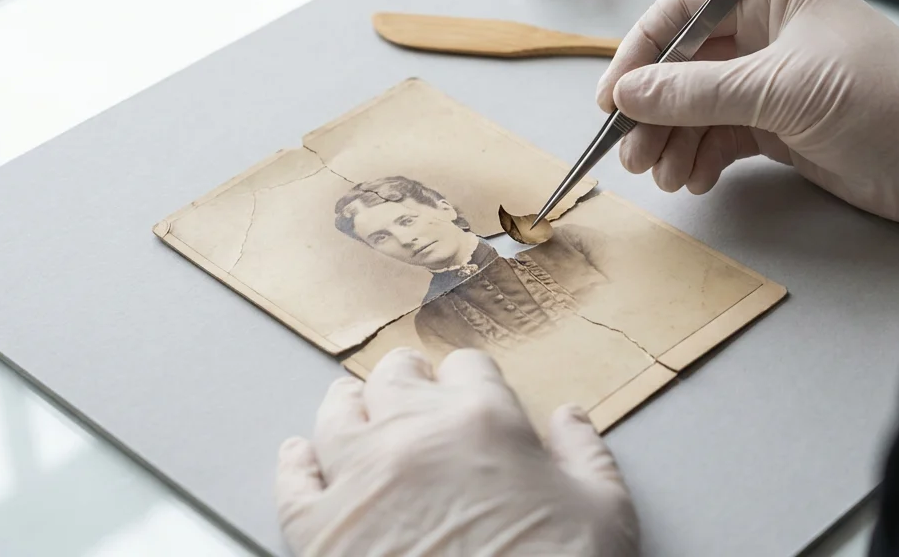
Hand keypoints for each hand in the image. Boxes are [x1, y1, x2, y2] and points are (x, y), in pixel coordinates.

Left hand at [277, 348, 638, 556]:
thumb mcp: (605, 514)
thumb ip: (587, 454)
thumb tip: (572, 419)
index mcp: (483, 420)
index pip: (468, 367)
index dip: (471, 379)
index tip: (472, 392)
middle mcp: (412, 435)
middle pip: (395, 377)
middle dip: (408, 380)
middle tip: (414, 392)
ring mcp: (358, 480)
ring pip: (337, 414)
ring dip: (349, 405)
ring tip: (354, 406)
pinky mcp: (318, 531)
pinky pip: (293, 480)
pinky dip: (296, 463)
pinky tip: (301, 456)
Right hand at [595, 0, 898, 233]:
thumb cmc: (886, 102)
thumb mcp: (782, 91)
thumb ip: (697, 93)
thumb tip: (627, 95)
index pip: (685, 11)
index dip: (642, 51)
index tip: (612, 97)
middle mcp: (773, 34)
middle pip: (686, 65)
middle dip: (655, 109)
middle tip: (630, 153)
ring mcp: (778, 84)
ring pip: (701, 107)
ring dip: (674, 141)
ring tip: (663, 177)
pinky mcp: (786, 129)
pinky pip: (724, 137)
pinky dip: (703, 158)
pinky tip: (694, 180)